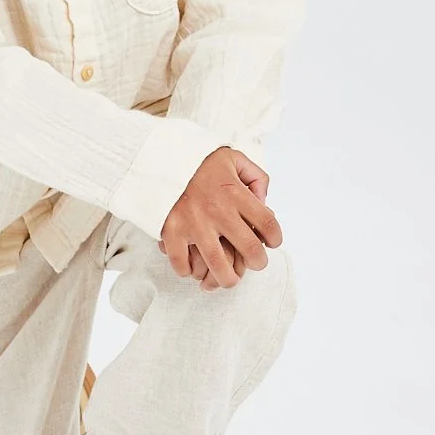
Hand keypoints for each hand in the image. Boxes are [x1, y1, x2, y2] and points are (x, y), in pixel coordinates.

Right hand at [158, 147, 281, 288]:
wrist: (159, 156)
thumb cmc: (198, 160)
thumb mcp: (233, 158)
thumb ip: (255, 176)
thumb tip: (264, 201)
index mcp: (235, 192)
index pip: (268, 223)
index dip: (275, 238)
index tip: (272, 242)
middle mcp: (217, 211)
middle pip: (250, 250)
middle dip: (259, 262)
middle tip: (256, 262)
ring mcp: (193, 223)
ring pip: (219, 266)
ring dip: (229, 278)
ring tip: (229, 279)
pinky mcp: (171, 231)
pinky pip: (182, 263)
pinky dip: (188, 271)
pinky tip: (193, 268)